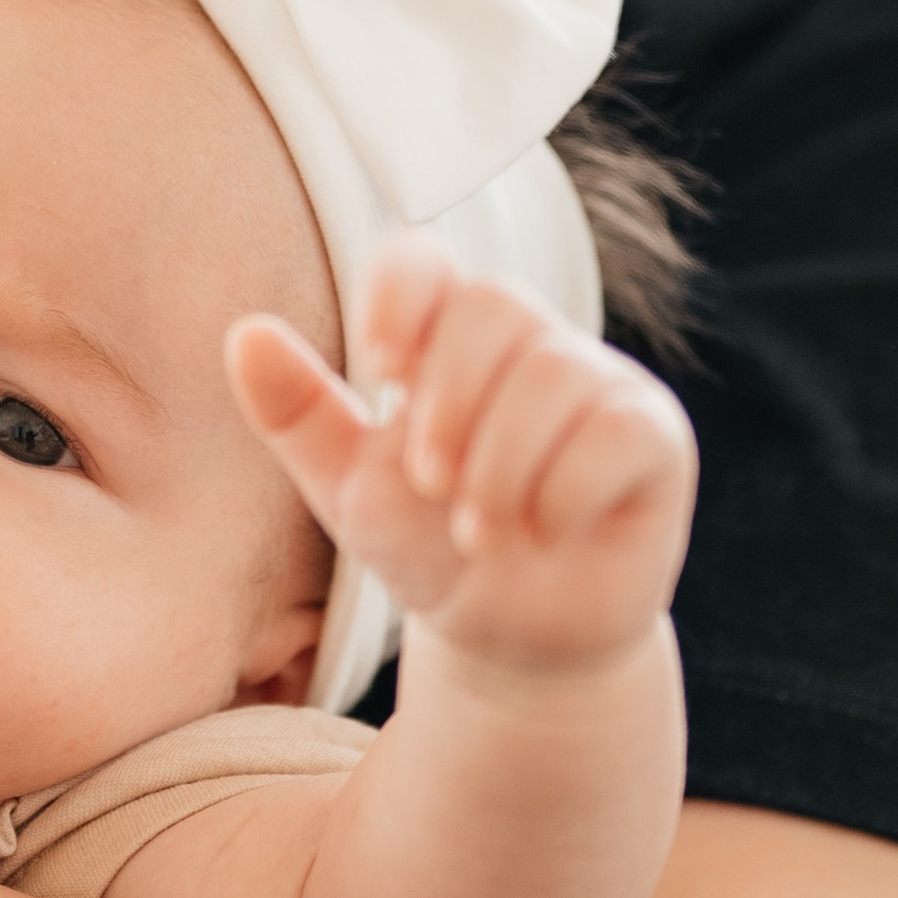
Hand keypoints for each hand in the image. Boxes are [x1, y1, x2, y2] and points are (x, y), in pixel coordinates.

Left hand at [226, 236, 696, 673]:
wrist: (503, 636)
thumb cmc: (423, 544)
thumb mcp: (346, 484)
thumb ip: (297, 413)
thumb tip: (244, 333)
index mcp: (441, 343)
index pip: (425, 261)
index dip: (401, 293)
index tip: (378, 369)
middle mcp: (525, 347)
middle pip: (493, 303)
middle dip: (448, 403)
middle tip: (429, 485)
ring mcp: (598, 386)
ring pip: (554, 369)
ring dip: (499, 465)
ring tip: (477, 533)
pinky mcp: (653, 441)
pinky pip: (618, 430)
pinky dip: (562, 491)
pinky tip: (542, 533)